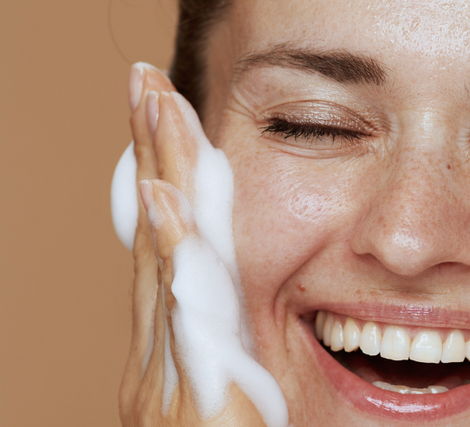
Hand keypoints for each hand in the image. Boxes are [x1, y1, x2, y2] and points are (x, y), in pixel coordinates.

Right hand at [117, 63, 284, 426]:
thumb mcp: (240, 399)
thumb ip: (238, 356)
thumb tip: (255, 316)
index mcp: (178, 353)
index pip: (173, 250)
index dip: (170, 181)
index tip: (171, 117)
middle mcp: (162, 359)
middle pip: (160, 240)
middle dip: (156, 158)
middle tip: (152, 85)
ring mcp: (169, 381)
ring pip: (165, 266)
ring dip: (163, 184)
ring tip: (158, 112)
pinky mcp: (191, 404)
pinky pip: (185, 319)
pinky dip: (176, 260)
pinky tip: (173, 208)